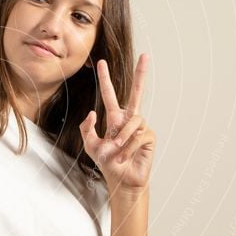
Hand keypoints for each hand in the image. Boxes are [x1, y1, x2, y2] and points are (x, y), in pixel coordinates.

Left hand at [79, 54, 155, 195]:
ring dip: (122, 137)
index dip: (105, 79)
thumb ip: (86, 129)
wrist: (120, 179)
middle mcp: (129, 120)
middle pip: (137, 92)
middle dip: (141, 74)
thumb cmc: (107, 163)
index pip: (110, 95)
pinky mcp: (149, 138)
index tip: (101, 63)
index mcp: (115, 119)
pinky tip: (124, 157)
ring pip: (134, 121)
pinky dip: (129, 147)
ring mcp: (140, 128)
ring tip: (116, 150)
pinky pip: (139, 136)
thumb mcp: (91, 145)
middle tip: (146, 56)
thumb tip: (92, 112)